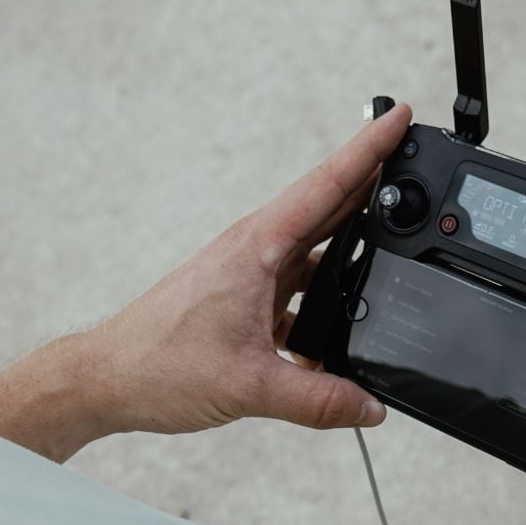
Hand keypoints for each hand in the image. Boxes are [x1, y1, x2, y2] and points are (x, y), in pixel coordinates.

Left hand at [0, 106, 408, 458]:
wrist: (108, 379)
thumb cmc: (157, 365)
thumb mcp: (250, 387)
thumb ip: (318, 400)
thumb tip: (370, 406)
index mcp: (257, 246)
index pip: (327, 185)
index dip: (368, 149)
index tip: (400, 118)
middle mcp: (255, 249)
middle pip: (329, 207)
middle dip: (374, 186)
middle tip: (416, 165)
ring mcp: (250, 272)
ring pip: (316, 250)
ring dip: (352, 247)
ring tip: (394, 246)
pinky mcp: (245, 297)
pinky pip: (300, 286)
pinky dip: (326, 295)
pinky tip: (344, 319)